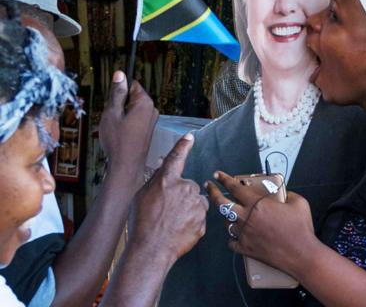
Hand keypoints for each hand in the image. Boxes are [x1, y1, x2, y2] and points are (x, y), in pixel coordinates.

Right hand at [99, 71, 158, 182]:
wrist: (126, 165)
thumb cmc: (118, 141)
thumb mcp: (112, 113)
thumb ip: (116, 93)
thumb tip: (120, 74)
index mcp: (145, 102)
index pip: (132, 85)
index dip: (119, 91)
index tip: (111, 101)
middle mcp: (152, 110)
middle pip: (132, 97)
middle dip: (119, 104)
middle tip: (111, 117)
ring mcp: (151, 120)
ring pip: (131, 109)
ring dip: (120, 115)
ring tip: (114, 128)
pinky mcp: (147, 129)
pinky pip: (134, 119)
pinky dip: (124, 124)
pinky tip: (118, 134)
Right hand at [128, 133, 207, 265]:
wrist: (151, 249)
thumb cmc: (141, 223)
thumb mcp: (141, 196)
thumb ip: (155, 180)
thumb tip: (163, 167)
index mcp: (167, 180)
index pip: (176, 158)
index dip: (183, 146)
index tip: (190, 137)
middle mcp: (186, 188)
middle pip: (186, 186)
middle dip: (179, 196)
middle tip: (164, 212)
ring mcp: (197, 203)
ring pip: (194, 201)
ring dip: (187, 208)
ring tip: (171, 222)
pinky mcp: (203, 219)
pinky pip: (198, 216)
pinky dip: (191, 221)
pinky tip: (178, 229)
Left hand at [207, 171, 316, 277]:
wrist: (300, 254)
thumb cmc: (300, 229)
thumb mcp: (299, 203)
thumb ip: (288, 194)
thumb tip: (283, 193)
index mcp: (258, 204)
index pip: (235, 188)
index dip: (224, 179)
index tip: (218, 175)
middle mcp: (247, 218)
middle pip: (221, 204)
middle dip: (212, 193)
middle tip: (209, 187)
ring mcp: (244, 234)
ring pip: (226, 222)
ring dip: (227, 216)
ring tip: (231, 212)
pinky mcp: (245, 248)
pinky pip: (231, 241)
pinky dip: (233, 237)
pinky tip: (238, 234)